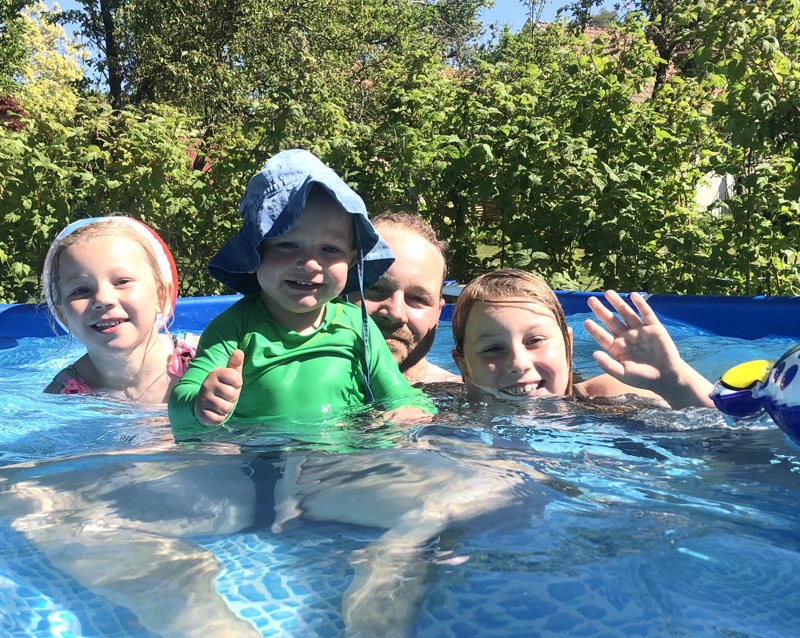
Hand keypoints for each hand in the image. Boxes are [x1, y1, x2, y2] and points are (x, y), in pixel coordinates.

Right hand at [194, 349, 243, 425]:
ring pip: (227, 407)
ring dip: (227, 408)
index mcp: (215, 373)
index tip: (232, 384)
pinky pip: (219, 418)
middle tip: (225, 396)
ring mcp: (203, 399)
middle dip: (232, 398)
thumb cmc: (222, 387)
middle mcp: (207, 385)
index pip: (236, 377)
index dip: (238, 384)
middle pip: (232, 394)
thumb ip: (235, 363)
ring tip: (221, 403)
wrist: (202, 403)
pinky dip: (220, 417)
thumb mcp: (229, 375)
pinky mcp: (202, 414)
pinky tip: (215, 412)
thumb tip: (239, 351)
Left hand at [583, 290, 713, 407]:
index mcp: (617, 348)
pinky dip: (640, 304)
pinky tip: (633, 296)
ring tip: (608, 292)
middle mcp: (627, 337)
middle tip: (590, 299)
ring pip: (626, 314)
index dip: (594, 329)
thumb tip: (594, 354)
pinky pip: (646, 314)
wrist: (667, 378)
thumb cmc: (643, 378)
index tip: (586, 322)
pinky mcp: (654, 328)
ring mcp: (640, 331)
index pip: (602, 336)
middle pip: (611, 321)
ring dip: (617, 303)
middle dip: (601, 310)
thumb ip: (608, 365)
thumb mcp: (623, 374)